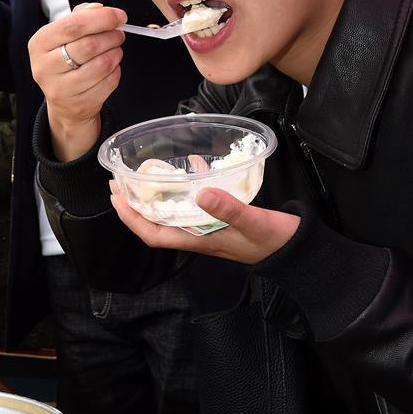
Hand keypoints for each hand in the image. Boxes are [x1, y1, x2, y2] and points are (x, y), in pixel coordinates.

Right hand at [28, 3, 125, 160]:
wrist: (63, 102)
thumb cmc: (65, 61)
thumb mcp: (63, 36)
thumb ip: (80, 16)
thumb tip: (99, 9)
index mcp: (39, 44)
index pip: (72, 25)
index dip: (101, 18)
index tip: (119, 16)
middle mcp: (45, 67)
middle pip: (88, 45)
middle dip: (111, 36)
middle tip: (119, 33)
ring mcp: (61, 89)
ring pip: (101, 64)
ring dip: (116, 53)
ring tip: (115, 49)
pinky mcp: (79, 103)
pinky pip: (108, 82)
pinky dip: (116, 71)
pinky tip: (111, 67)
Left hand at [110, 183, 300, 264]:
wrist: (297, 248)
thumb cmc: (274, 240)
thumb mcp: (253, 221)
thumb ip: (228, 208)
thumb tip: (200, 192)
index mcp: (198, 240)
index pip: (154, 234)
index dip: (132, 219)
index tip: (117, 198)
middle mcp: (197, 234)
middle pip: (157, 222)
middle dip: (135, 204)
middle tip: (119, 182)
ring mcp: (208, 226)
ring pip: (173, 211)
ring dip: (157, 194)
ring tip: (144, 174)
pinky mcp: (220, 216)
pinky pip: (196, 201)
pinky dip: (189, 184)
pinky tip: (193, 165)